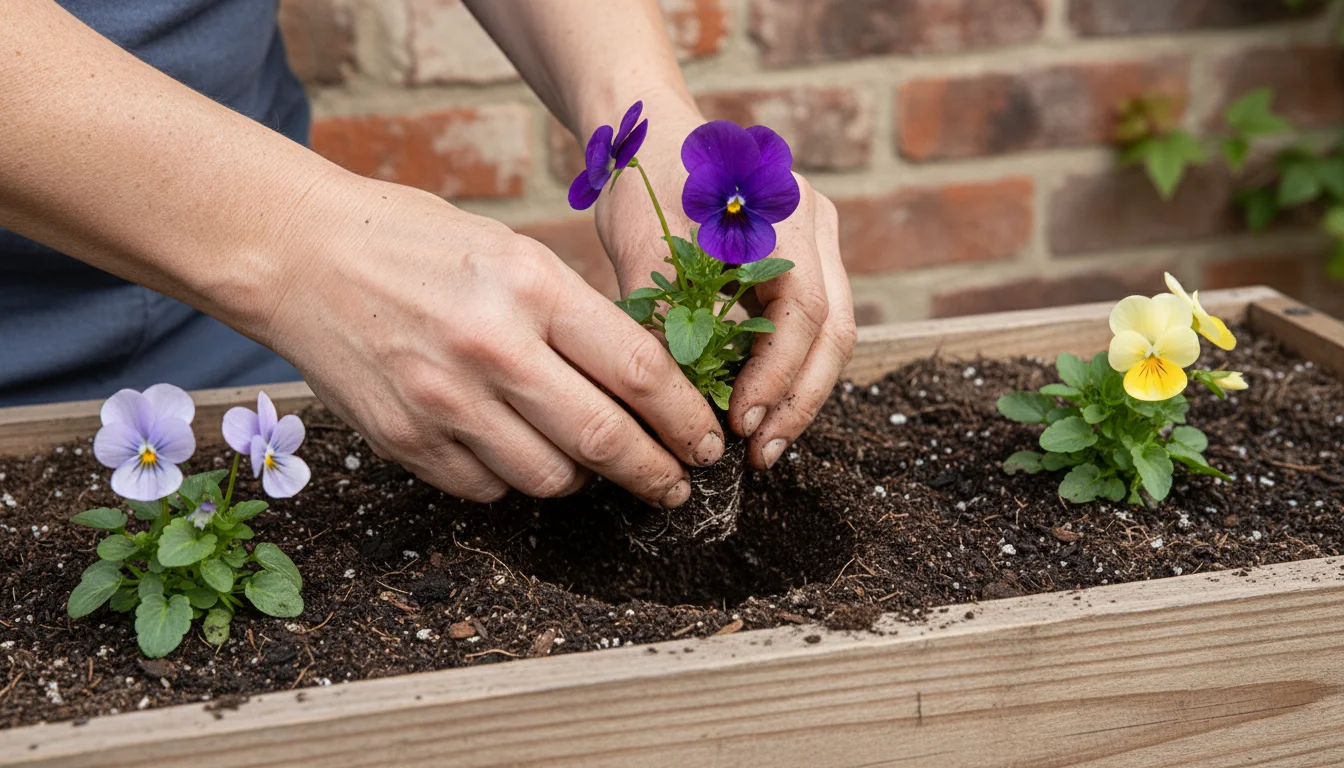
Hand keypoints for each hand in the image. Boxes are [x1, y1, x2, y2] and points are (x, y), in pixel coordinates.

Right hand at [258, 174, 723, 505]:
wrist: (299, 255)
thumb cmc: (417, 244)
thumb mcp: (512, 252)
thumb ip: (575, 316)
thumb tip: (646, 383)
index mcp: (531, 286)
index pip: (639, 371)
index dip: (686, 418)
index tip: (705, 441)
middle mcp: (491, 347)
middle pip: (604, 438)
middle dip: (655, 472)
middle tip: (677, 486)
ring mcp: (443, 400)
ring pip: (548, 478)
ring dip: (583, 480)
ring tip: (590, 463)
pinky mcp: (404, 439)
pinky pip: (487, 489)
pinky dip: (515, 482)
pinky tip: (516, 453)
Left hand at [594, 104, 856, 468]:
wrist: (649, 134)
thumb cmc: (643, 183)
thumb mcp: (645, 251)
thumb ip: (667, 321)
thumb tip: (678, 407)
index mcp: (784, 214)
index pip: (804, 313)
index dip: (777, 377)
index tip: (741, 425)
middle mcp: (814, 224)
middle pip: (833, 330)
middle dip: (799, 400)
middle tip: (762, 454)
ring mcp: (816, 239)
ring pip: (829, 333)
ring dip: (798, 392)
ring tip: (763, 444)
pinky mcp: (803, 258)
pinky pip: (809, 324)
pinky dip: (787, 368)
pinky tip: (759, 406)